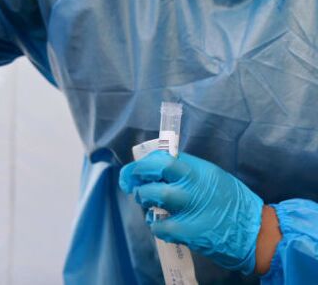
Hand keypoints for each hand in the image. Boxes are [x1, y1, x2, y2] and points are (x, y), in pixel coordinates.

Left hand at [119, 150, 263, 272]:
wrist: (258, 233)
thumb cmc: (234, 205)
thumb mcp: (213, 178)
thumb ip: (188, 173)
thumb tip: (159, 170)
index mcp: (199, 169)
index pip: (164, 157)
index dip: (144, 163)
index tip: (135, 170)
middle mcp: (193, 183)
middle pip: (155, 169)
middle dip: (136, 175)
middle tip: (131, 185)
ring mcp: (191, 206)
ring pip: (154, 194)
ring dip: (144, 199)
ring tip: (147, 205)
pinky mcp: (190, 231)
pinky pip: (160, 225)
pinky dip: (155, 225)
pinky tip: (160, 225)